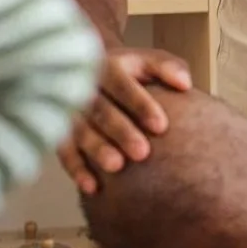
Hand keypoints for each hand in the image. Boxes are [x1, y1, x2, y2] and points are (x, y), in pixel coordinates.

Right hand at [59, 46, 193, 194]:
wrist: (89, 72)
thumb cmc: (130, 72)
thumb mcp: (147, 60)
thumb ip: (167, 67)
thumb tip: (185, 83)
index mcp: (107, 67)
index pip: (122, 85)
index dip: (140, 104)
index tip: (161, 126)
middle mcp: (84, 89)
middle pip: (102, 111)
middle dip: (121, 132)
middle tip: (142, 153)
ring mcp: (70, 111)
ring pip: (81, 132)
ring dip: (97, 149)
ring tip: (116, 166)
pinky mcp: (61, 132)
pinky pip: (65, 151)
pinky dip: (77, 170)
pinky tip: (92, 187)